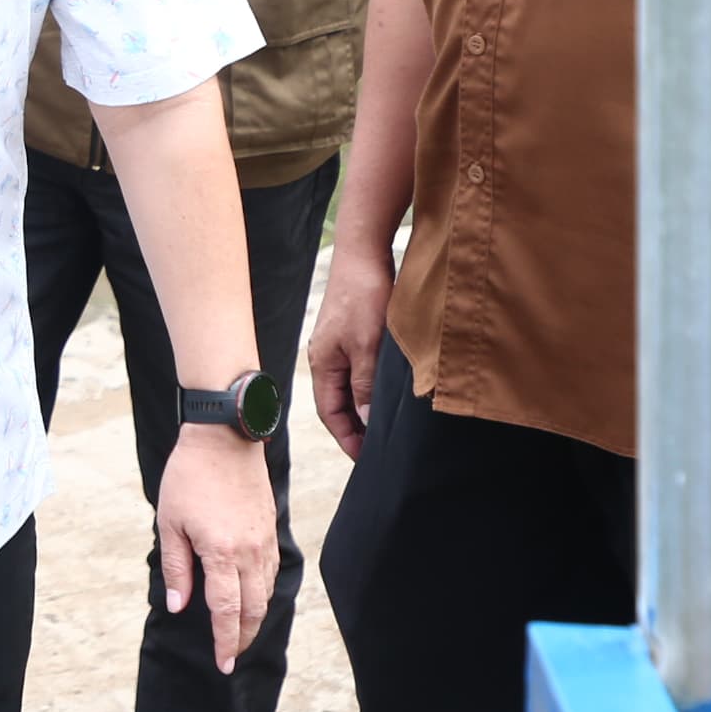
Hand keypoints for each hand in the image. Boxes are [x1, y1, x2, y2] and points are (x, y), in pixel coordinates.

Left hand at [153, 427, 280, 671]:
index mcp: (221, 553)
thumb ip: (176, 568)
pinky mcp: (271, 530)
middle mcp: (249, 552)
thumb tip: (179, 605)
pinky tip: (253, 598)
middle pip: (253, 609)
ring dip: (255, 618)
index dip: (225, 641)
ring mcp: (264, 541)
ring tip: (241, 633)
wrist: (224, 438)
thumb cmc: (189, 476)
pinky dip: (263, 593)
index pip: (226, 611)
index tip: (224, 664)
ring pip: (266, 593)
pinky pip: (272, 572)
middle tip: (232, 657)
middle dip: (243, 638)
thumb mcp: (170, 522)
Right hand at [305, 249, 392, 461]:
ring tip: (387, 428)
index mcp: (322, 363)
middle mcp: (326, 357)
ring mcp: (339, 345)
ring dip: (365, 408)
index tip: (367, 459)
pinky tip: (389, 393)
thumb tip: (367, 420)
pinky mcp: (353, 334)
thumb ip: (365, 384)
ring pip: (351, 387)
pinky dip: (371, 387)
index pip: (331, 414)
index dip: (348, 438)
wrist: (363, 252)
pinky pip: (360, 370)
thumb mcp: (367, 345)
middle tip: (380, 450)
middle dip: (356, 428)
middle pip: (339, 403)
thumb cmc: (362, 295)